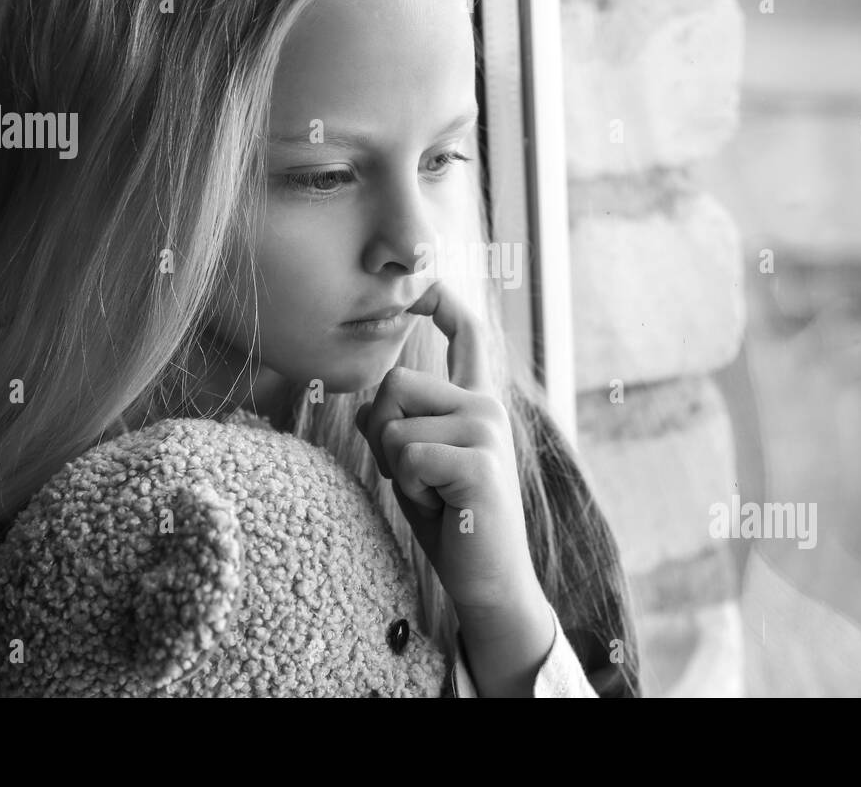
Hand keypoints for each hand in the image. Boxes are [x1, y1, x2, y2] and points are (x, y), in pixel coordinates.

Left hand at [354, 281, 539, 615]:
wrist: (489, 581)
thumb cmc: (449, 522)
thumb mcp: (415, 464)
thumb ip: (398, 426)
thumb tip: (370, 405)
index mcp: (477, 401)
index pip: (464, 333)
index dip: (439, 300)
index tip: (423, 280)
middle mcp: (487, 405)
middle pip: (395, 384)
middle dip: (384, 433)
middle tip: (420, 478)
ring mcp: (487, 430)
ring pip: (394, 423)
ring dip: (397, 468)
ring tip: (434, 494)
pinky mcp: (480, 461)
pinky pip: (407, 454)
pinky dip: (410, 488)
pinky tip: (442, 507)